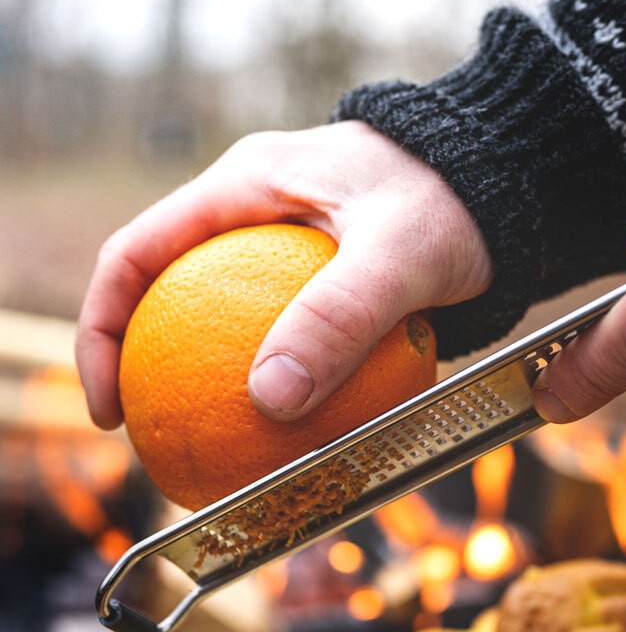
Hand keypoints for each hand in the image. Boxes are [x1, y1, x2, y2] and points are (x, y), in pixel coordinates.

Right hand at [76, 120, 491, 427]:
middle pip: (167, 295)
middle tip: (156, 439)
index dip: (103, 332)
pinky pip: (282, 339)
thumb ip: (339, 318)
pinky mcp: (325, 282)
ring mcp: (287, 248)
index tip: (113, 407)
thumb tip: (270, 400)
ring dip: (212, 382)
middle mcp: (253, 215)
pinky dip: (276, 385)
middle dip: (148, 368)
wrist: (516, 180)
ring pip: (223, 322)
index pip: (135, 256)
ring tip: (215, 450)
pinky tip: (291, 436)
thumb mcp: (400, 255)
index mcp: (243, 187)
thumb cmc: (459, 199)